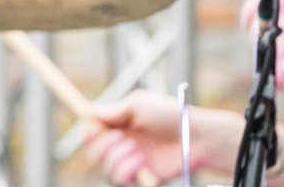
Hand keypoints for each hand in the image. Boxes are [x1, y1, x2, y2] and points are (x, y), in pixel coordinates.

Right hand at [88, 90, 240, 184]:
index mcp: (118, 125)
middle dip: (102, 146)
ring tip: (136, 149)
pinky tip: (141, 161)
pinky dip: (125, 170)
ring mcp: (130, 161)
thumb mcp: (138, 104)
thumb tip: (89, 111)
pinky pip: (119, 179)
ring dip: (116, 157)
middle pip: (93, 153)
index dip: (88, 132)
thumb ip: (113, 110)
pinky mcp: (141, 176)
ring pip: (104, 168)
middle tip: (120, 137)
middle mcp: (121, 144)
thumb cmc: (170, 115)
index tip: (93, 129)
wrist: (196, 136)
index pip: (91, 131)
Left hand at [244, 0, 283, 115]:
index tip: (249, 24)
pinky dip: (279, 79)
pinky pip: (280, 68)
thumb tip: (254, 27)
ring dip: (269, 65)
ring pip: (269, 48)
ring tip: (283, 75)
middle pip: (261, 26)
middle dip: (258, 44)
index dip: (252, 7)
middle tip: (269, 57)